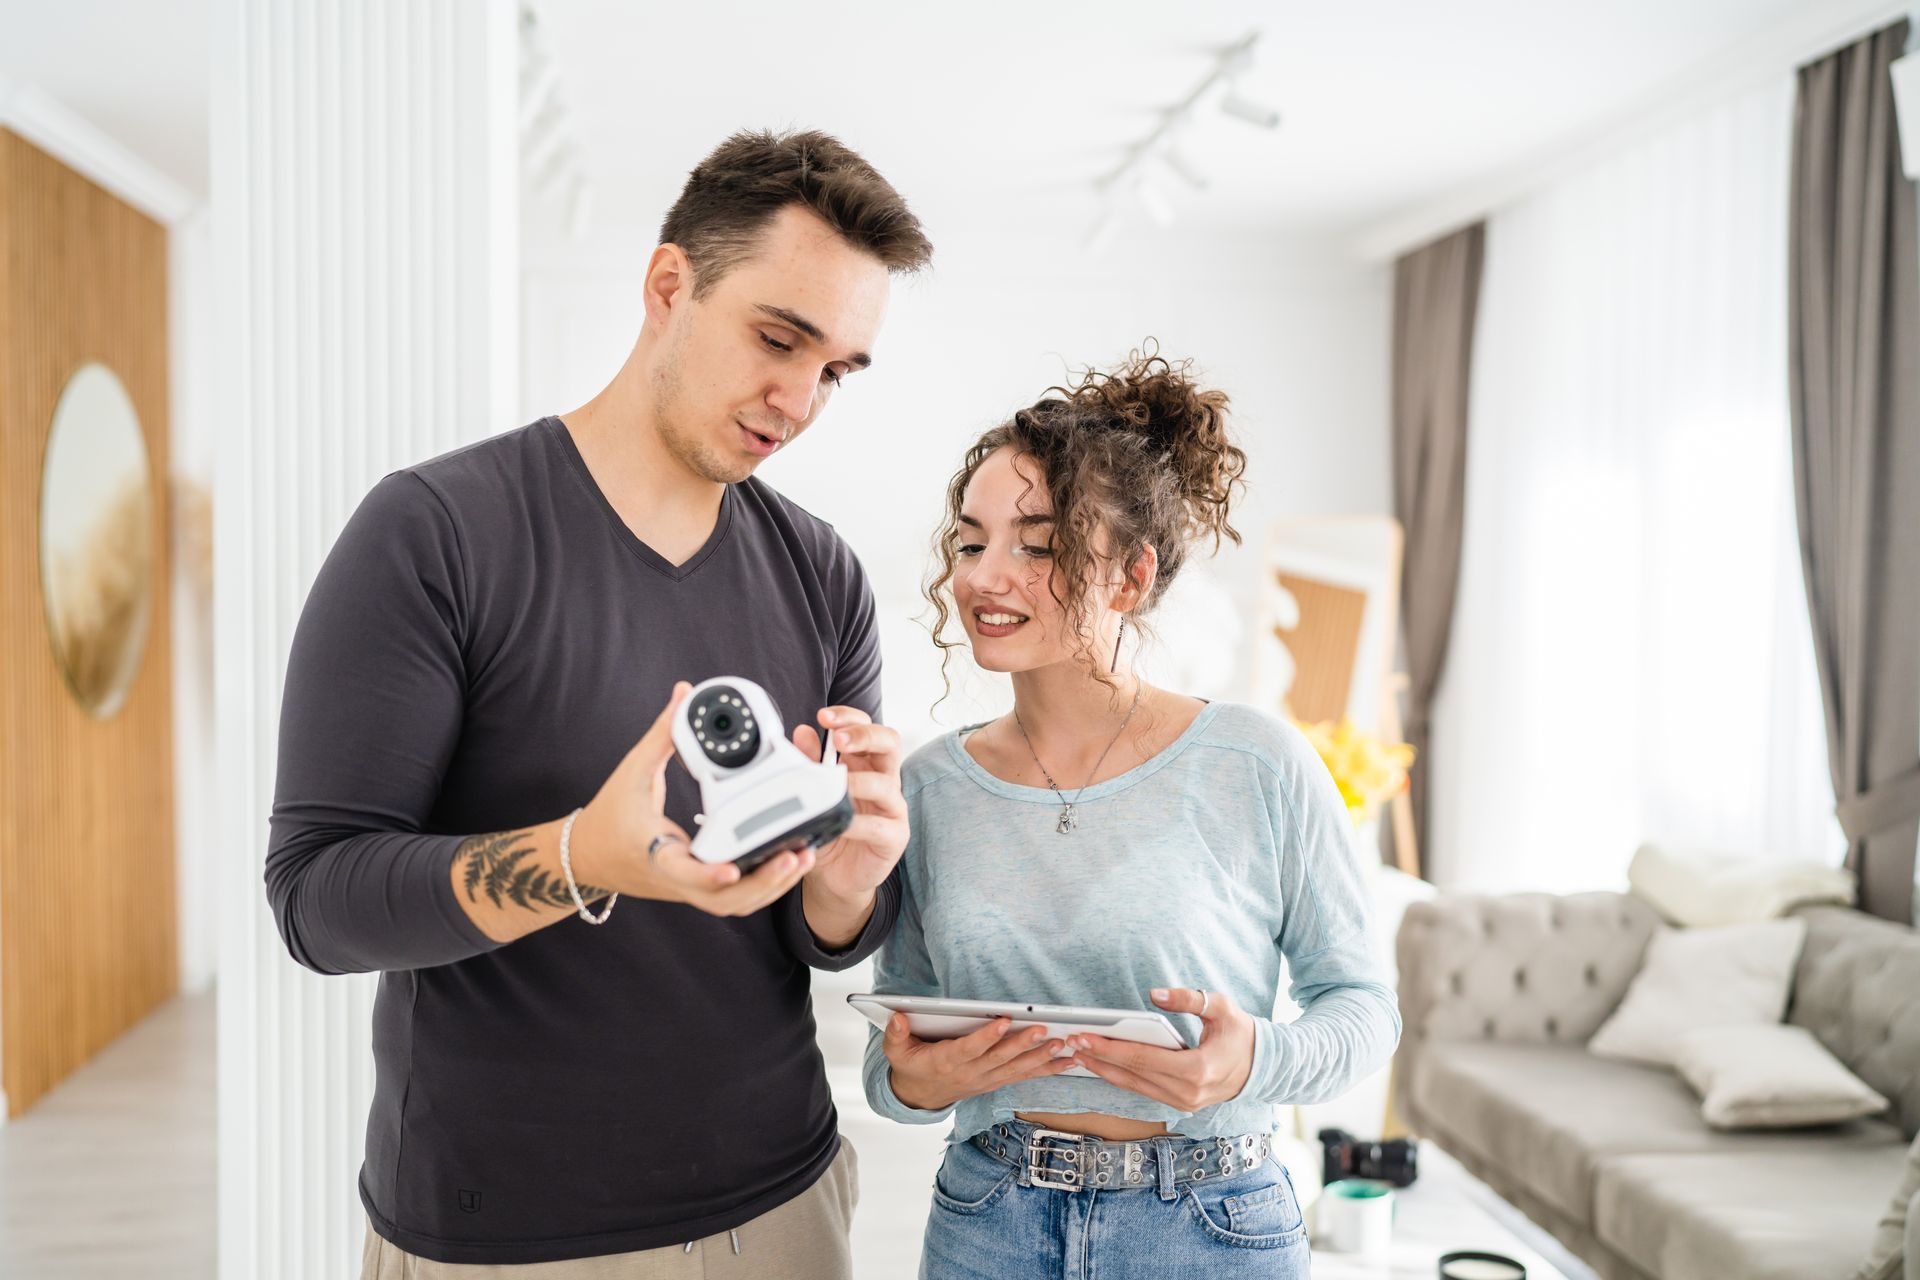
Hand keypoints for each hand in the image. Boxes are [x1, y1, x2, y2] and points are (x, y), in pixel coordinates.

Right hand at [571, 681, 816, 917]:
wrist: (588, 855)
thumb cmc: (609, 815)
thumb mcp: (633, 771)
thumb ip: (663, 733)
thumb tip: (684, 693)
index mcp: (655, 854)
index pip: (683, 873)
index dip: (709, 875)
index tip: (733, 868)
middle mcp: (675, 879)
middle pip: (723, 900)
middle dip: (763, 884)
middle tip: (795, 854)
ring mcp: (688, 889)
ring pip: (733, 905)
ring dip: (769, 888)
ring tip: (802, 857)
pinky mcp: (698, 889)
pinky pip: (733, 897)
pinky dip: (762, 886)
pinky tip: (788, 862)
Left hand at [791, 707, 907, 902]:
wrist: (835, 877)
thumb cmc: (829, 830)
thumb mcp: (814, 796)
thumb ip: (810, 764)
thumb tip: (801, 732)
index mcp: (864, 764)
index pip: (867, 727)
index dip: (849, 717)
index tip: (823, 716)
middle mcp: (883, 780)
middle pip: (889, 743)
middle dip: (864, 735)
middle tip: (838, 740)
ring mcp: (892, 808)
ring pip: (887, 783)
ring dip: (858, 781)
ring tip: (835, 786)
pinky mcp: (894, 837)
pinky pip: (880, 825)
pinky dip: (858, 823)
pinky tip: (840, 823)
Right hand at [883, 1013, 1077, 1111]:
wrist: (919, 1096)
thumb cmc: (911, 1066)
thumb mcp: (896, 1051)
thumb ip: (896, 1035)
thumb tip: (897, 1017)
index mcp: (946, 1062)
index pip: (970, 1049)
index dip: (987, 1036)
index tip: (1005, 1020)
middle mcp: (970, 1073)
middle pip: (1000, 1059)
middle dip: (1023, 1044)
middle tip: (1044, 1030)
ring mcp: (985, 1080)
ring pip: (1016, 1069)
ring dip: (1041, 1058)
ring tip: (1063, 1044)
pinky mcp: (995, 1082)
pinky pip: (1023, 1076)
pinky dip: (1046, 1069)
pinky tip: (1067, 1061)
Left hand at [1069, 988, 1255, 1112]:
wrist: (1261, 1066)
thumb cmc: (1240, 1033)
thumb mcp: (1221, 1007)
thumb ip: (1188, 998)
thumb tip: (1154, 994)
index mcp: (1197, 1070)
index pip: (1143, 1058)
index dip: (1110, 1047)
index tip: (1084, 1035)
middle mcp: (1187, 1093)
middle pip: (1132, 1074)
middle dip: (1098, 1057)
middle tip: (1070, 1040)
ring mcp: (1183, 1103)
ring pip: (1133, 1086)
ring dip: (1103, 1069)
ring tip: (1077, 1051)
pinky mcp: (1179, 1104)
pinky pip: (1141, 1089)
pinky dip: (1119, 1076)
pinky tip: (1100, 1063)